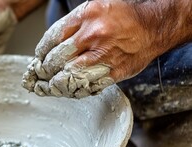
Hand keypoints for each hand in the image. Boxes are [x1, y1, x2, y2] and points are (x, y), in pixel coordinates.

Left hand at [23, 0, 191, 97]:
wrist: (153, 26)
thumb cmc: (122, 17)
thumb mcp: (93, 10)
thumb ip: (71, 27)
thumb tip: (49, 48)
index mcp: (85, 17)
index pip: (51, 39)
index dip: (40, 54)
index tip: (37, 60)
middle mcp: (92, 35)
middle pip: (56, 60)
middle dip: (44, 71)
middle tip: (39, 76)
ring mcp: (103, 55)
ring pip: (68, 76)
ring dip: (54, 84)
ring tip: (48, 86)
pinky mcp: (113, 72)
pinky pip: (87, 86)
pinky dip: (74, 90)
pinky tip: (67, 90)